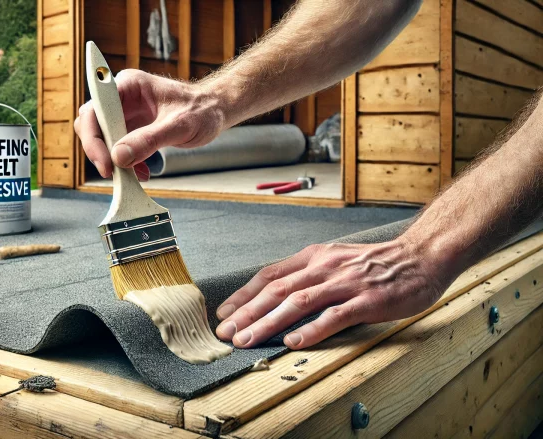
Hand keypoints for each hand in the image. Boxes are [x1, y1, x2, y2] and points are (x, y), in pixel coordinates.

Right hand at [74, 69, 226, 179]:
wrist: (214, 112)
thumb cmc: (201, 109)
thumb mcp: (179, 125)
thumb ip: (149, 140)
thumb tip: (119, 157)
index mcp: (128, 85)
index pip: (95, 109)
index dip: (93, 137)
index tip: (106, 161)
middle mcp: (121, 98)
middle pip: (91, 124)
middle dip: (99, 150)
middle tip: (113, 172)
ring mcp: (124, 113)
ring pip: (101, 139)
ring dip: (111, 159)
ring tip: (131, 174)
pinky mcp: (130, 129)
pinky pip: (116, 148)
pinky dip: (124, 164)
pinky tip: (140, 172)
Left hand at [215, 239, 452, 349]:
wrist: (421, 256)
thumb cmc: (376, 263)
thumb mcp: (334, 260)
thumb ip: (307, 275)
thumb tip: (275, 296)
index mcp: (314, 257)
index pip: (270, 275)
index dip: (244, 295)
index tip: (225, 312)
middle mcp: (324, 267)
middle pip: (277, 290)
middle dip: (247, 313)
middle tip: (227, 332)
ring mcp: (345, 283)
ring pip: (298, 303)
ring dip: (269, 323)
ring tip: (249, 340)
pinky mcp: (366, 300)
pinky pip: (334, 316)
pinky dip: (311, 330)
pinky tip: (293, 342)